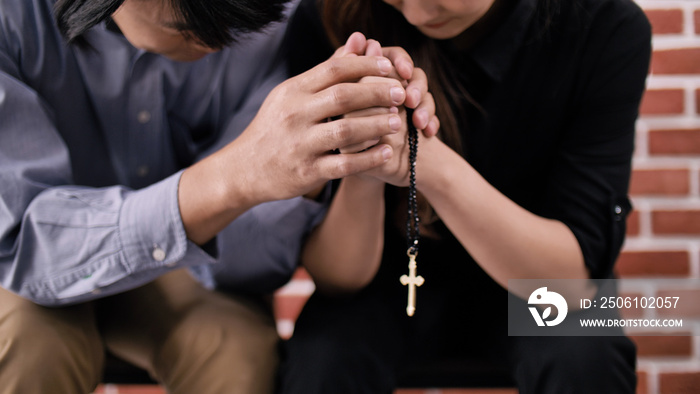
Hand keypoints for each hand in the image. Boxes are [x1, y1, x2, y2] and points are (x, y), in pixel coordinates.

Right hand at [220, 54, 407, 204]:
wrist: (244, 169)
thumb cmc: (275, 127)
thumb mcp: (292, 94)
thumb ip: (327, 70)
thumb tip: (359, 40)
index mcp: (293, 91)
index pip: (335, 69)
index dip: (366, 65)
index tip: (390, 68)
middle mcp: (295, 115)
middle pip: (344, 97)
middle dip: (378, 93)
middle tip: (402, 93)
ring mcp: (300, 144)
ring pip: (346, 131)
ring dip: (377, 125)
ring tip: (398, 121)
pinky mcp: (307, 172)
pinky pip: (344, 164)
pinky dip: (369, 158)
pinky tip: (386, 152)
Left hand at [336, 32, 438, 137]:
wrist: (362, 161)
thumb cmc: (345, 127)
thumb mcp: (344, 101)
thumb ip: (349, 69)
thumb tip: (357, 38)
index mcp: (377, 73)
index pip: (395, 56)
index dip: (402, 62)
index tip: (404, 73)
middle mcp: (395, 84)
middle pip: (414, 74)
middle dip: (416, 86)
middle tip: (411, 101)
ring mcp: (409, 103)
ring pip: (425, 94)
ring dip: (426, 105)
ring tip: (419, 122)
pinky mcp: (418, 120)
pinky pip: (432, 116)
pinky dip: (432, 122)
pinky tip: (429, 131)